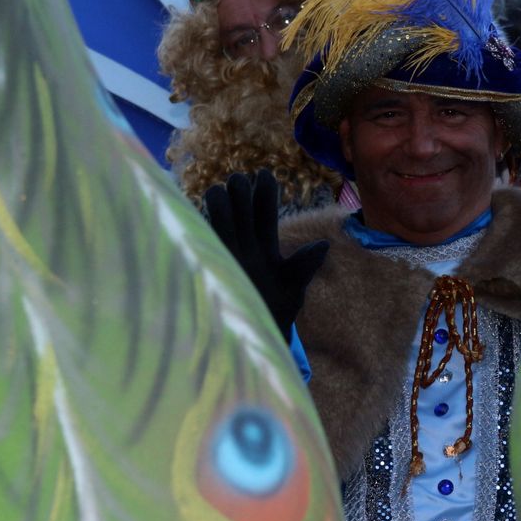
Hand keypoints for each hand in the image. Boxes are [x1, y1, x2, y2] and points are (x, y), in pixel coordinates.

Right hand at [202, 170, 328, 342]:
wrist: (253, 346)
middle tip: (239, 180)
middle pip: (241, 213)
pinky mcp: (210, 271)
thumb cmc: (274, 316)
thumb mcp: (292, 291)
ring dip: (220, 208)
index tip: (264, 174)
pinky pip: (204, 244)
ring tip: (219, 191)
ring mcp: (226, 257)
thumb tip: (323, 245)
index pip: (264, 214)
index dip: (264, 194)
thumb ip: (303, 267)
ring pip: (221, 224)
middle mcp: (244, 248)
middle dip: (239, 194)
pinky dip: (201, 229)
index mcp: (265, 249)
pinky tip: (197, 217)